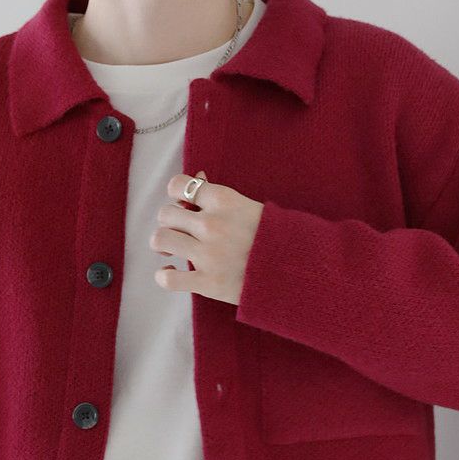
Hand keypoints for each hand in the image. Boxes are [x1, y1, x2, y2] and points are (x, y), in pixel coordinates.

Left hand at [149, 171, 263, 305]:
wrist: (298, 269)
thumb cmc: (274, 236)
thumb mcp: (249, 206)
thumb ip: (219, 195)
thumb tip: (198, 176)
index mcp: (223, 200)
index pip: (178, 186)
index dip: (176, 195)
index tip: (183, 204)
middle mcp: (212, 224)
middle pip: (165, 214)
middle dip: (170, 222)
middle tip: (181, 231)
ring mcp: (209, 254)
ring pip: (160, 239)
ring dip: (163, 244)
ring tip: (173, 249)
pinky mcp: (208, 282)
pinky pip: (168, 278)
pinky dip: (164, 275)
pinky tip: (172, 271)